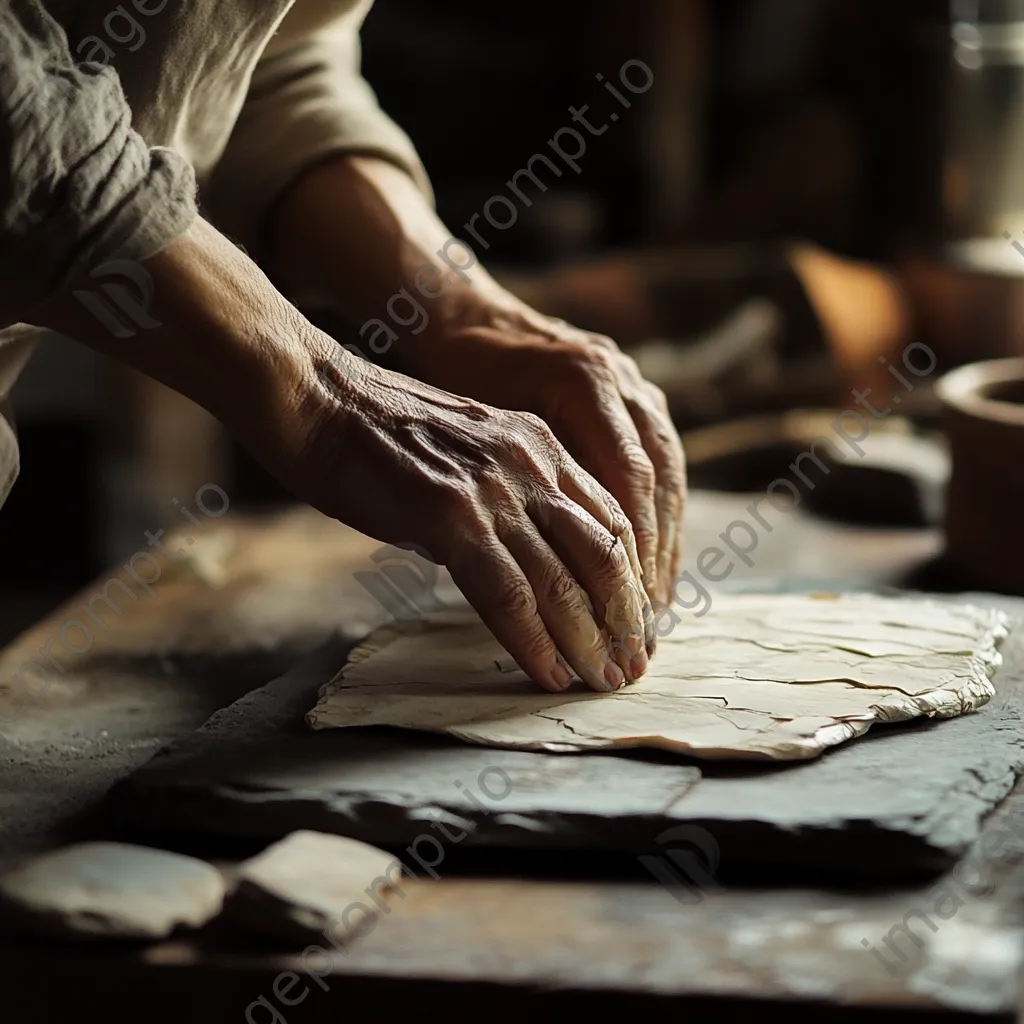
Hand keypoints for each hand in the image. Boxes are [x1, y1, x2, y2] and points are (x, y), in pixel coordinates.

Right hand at [27, 219, 651, 693]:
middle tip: (631, 667)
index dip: (633, 580)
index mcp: (539, 446)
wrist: (313, 398)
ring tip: (602, 682)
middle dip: (626, 620)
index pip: (613, 521)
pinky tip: (547, 673)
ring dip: (590, 641)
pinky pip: (509, 594)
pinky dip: (534, 642)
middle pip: (607, 555)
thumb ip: (500, 499)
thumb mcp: (463, 456)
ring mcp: (493, 490)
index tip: (635, 623)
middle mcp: (531, 464)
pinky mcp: (451, 517)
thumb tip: (515, 560)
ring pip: (567, 581)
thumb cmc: (375, 433)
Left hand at [405, 312, 685, 605]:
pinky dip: (658, 515)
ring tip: (658, 604)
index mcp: (584, 381)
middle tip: (648, 616)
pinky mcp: (634, 400)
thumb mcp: (479, 421)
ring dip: (665, 540)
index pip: (628, 475)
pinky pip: (659, 464)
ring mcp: (634, 386)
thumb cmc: (460, 372)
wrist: (468, 317)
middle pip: (658, 478)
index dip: (632, 543)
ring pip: (667, 475)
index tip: (625, 602)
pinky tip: (652, 562)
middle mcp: (621, 381)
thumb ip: (517, 474)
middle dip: (657, 553)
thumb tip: (542, 561)